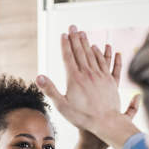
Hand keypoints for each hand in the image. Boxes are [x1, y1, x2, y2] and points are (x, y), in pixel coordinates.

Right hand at [36, 26, 140, 148]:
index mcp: (74, 79)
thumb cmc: (82, 117)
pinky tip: (99, 48)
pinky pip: (104, 62)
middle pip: (80, 52)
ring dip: (87, 43)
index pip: (68, 57)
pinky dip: (100, 53)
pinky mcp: (109, 80)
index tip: (63, 34)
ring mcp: (99, 76)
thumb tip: (39, 77)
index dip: (65, 45)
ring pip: (92, 55)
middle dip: (75, 38)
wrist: (106, 122)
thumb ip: (50, 90)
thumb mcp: (62, 106)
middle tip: (73, 26)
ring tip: (83, 33)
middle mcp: (87, 74)